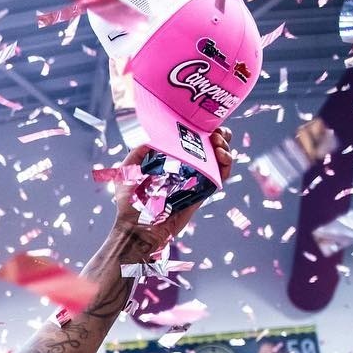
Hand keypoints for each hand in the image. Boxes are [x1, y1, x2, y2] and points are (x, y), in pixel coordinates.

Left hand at [111, 127, 234, 260]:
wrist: (137, 228)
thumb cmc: (129, 203)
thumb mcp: (126, 172)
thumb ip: (135, 153)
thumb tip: (150, 136)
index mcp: (170, 161)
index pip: (192, 142)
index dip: (203, 131)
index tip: (206, 125)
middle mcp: (185, 169)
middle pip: (210, 148)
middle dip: (220, 137)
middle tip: (217, 134)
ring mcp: (195, 181)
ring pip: (219, 161)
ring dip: (225, 149)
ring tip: (219, 144)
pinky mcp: (201, 194)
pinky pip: (219, 178)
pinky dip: (225, 166)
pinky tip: (221, 156)